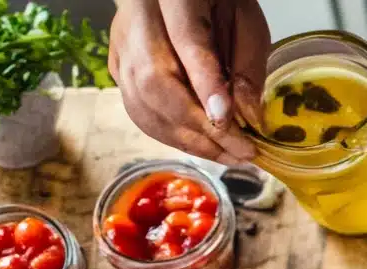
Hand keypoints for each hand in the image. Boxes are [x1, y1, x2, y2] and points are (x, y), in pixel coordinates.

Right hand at [109, 0, 269, 163]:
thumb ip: (248, 64)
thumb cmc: (219, 3)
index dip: (205, 86)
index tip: (227, 121)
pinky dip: (171, 136)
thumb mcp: (246, 21)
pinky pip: (137, 110)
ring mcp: (122, 45)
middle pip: (156, 82)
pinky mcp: (117, 65)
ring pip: (142, 103)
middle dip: (199, 126)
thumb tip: (248, 116)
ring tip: (228, 155)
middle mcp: (137, 21)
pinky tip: (202, 146)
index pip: (187, 44)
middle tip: (239, 151)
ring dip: (187, 139)